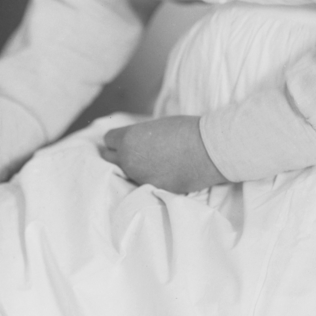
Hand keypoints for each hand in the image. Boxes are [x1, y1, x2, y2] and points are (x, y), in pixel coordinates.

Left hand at [100, 116, 228, 193]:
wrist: (207, 150)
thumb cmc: (185, 130)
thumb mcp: (156, 126)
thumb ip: (139, 136)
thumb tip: (133, 142)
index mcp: (128, 139)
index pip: (107, 139)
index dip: (117, 138)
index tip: (125, 138)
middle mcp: (128, 161)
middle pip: (108, 159)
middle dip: (117, 154)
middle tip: (132, 150)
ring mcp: (139, 178)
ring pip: (125, 173)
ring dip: (132, 167)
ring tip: (149, 160)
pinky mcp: (152, 189)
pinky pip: (142, 182)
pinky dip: (148, 177)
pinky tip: (161, 170)